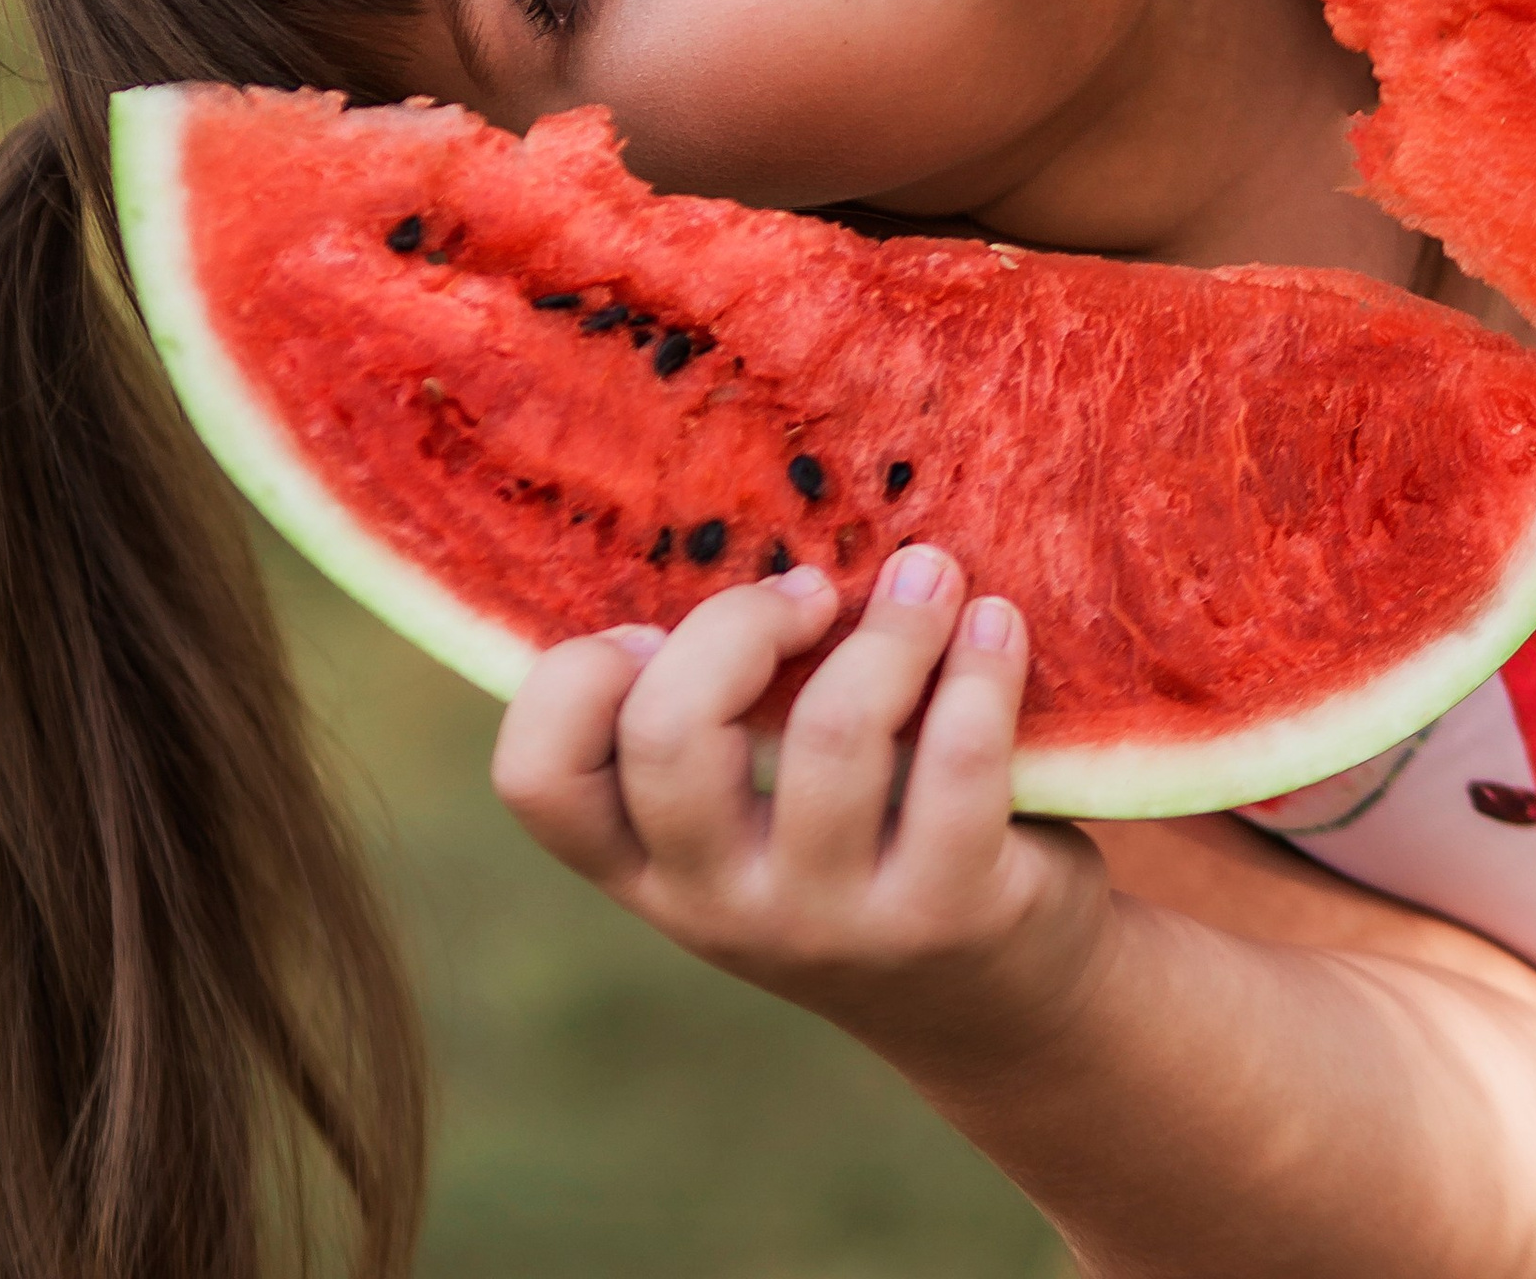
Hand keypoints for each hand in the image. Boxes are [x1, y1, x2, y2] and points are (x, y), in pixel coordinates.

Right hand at [491, 546, 1108, 1068]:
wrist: (994, 1009)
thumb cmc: (853, 850)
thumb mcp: (754, 815)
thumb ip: (717, 716)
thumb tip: (740, 525)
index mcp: (648, 866)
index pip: (539, 779)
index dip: (573, 681)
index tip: (652, 627)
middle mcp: (718, 907)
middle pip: (669, 737)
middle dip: (740, 624)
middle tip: (810, 592)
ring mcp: (832, 922)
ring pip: (832, 734)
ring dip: (892, 625)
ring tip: (931, 576)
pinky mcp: (949, 916)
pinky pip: (958, 762)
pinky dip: (980, 667)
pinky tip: (996, 627)